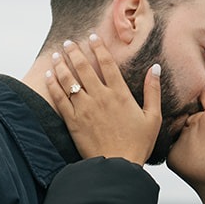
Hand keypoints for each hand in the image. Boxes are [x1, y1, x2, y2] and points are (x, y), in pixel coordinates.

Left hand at [44, 37, 160, 163]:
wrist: (117, 166)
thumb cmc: (137, 145)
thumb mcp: (153, 117)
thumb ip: (153, 91)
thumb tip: (154, 68)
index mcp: (120, 94)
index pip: (107, 63)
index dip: (98, 48)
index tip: (91, 37)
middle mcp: (100, 97)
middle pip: (84, 67)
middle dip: (75, 52)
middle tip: (69, 42)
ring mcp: (84, 109)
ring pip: (69, 80)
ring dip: (62, 65)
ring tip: (57, 54)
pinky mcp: (72, 122)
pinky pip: (60, 99)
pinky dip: (53, 85)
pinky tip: (49, 76)